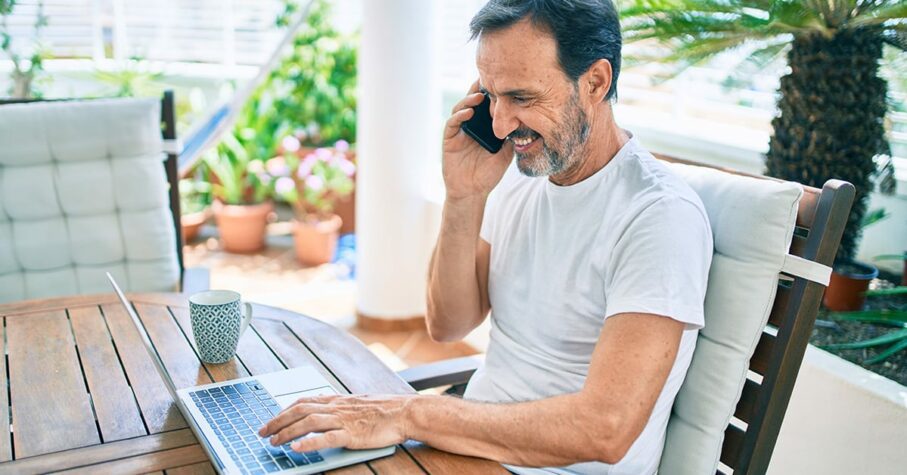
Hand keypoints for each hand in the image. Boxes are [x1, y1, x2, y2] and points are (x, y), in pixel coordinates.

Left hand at [258, 394, 414, 451]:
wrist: (404, 412)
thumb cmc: (384, 410)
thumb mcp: (357, 404)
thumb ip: (340, 408)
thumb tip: (325, 412)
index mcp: (337, 400)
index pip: (303, 401)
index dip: (284, 410)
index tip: (272, 419)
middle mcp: (336, 407)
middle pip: (299, 410)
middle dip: (277, 421)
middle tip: (262, 433)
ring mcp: (343, 420)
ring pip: (308, 422)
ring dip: (287, 432)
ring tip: (274, 442)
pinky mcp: (351, 434)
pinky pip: (326, 438)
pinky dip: (309, 443)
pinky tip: (296, 449)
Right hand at [442, 80, 513, 200]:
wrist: (472, 191)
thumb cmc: (489, 173)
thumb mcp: (506, 153)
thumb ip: (511, 137)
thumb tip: (523, 121)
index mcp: (484, 126)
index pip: (487, 105)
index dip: (493, 93)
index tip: (503, 81)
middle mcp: (471, 125)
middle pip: (473, 101)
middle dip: (480, 89)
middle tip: (489, 78)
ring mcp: (459, 130)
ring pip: (462, 107)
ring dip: (470, 100)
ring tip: (481, 95)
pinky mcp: (450, 138)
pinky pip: (452, 123)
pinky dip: (460, 115)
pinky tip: (469, 112)